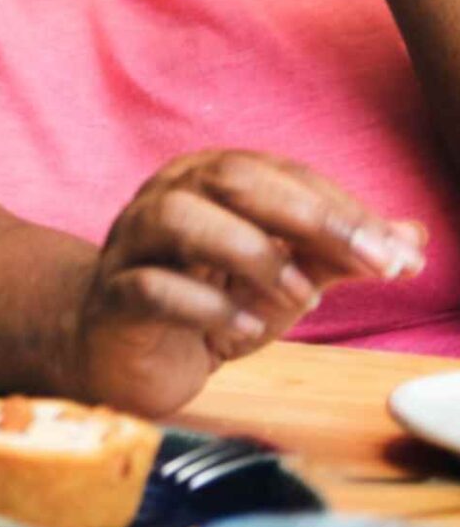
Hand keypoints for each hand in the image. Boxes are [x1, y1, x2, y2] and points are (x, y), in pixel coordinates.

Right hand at [60, 148, 424, 415]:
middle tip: (372, 262)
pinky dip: (207, 307)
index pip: (281, 173)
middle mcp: (166, 198)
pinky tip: (248, 330)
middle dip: (310, 217)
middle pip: (230, 178)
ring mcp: (132, 245)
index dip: (342, 207)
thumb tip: (413, 238)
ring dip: (252, 253)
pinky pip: (152, 288)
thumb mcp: (282, 281)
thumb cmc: (205, 305)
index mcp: (208, 181)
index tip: (397, 252)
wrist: (121, 353)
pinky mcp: (113, 297)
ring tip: (302, 297)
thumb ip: (337, 257)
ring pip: (178, 218)